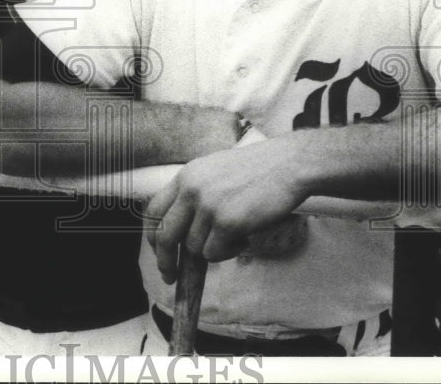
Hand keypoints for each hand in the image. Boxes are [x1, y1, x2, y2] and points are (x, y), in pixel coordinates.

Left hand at [144, 137, 307, 277]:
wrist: (288, 165)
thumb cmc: (257, 170)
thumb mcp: (214, 172)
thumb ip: (195, 195)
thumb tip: (183, 231)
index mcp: (186, 176)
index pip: (153, 210)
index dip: (152, 235)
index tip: (158, 252)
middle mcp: (191, 190)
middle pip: (165, 235)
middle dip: (165, 261)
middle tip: (170, 276)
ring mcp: (208, 206)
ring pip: (194, 248)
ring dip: (213, 251)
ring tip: (236, 236)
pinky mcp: (227, 222)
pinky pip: (214, 253)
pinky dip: (229, 253)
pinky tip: (245, 237)